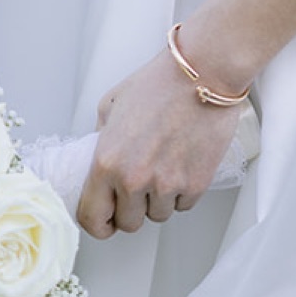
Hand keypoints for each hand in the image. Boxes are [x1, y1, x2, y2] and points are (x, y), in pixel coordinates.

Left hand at [76, 48, 239, 237]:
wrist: (202, 72)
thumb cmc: (159, 82)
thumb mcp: (111, 105)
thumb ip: (101, 138)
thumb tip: (101, 159)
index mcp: (106, 161)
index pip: (92, 218)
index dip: (99, 224)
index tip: (106, 221)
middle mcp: (134, 179)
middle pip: (129, 223)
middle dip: (132, 208)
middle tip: (138, 187)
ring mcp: (166, 185)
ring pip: (158, 215)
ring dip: (159, 199)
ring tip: (164, 165)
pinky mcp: (195, 185)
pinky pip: (183, 205)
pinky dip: (182, 191)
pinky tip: (182, 163)